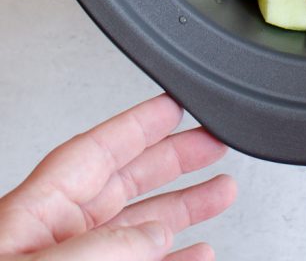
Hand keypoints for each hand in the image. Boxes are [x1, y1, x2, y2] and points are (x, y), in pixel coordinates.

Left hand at [0, 94, 235, 259]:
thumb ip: (103, 249)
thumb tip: (154, 233)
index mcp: (39, 213)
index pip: (97, 151)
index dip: (139, 124)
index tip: (175, 106)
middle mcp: (59, 238)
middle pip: (126, 183)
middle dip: (174, 160)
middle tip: (213, 143)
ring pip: (140, 228)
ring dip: (184, 209)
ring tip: (221, 192)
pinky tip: (197, 254)